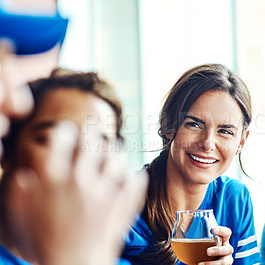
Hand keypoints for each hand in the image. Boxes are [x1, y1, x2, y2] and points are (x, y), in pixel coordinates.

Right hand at [5, 121, 147, 264]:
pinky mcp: (122, 205)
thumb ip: (19, 192)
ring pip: (117, 157)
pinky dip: (134, 174)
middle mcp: (80, 181)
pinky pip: (135, 179)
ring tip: (113, 151)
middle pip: (92, 142)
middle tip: (94, 131)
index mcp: (53, 180)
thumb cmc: (44, 242)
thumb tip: (24, 175)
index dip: (65, 131)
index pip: (62, 139)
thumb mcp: (22, 216)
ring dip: (115, 151)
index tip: (68, 130)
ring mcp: (105, 192)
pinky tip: (129, 173)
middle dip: (93, 132)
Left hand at [200, 226, 233, 264]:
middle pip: (228, 249)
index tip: (213, 229)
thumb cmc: (205, 243)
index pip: (227, 232)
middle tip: (207, 251)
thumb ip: (198, 230)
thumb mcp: (204, 236)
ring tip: (201, 264)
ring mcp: (226, 259)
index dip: (221, 230)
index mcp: (224, 238)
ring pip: (225, 262)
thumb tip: (185, 220)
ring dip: (214, 263)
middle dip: (218, 250)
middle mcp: (227, 248)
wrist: (205, 256)